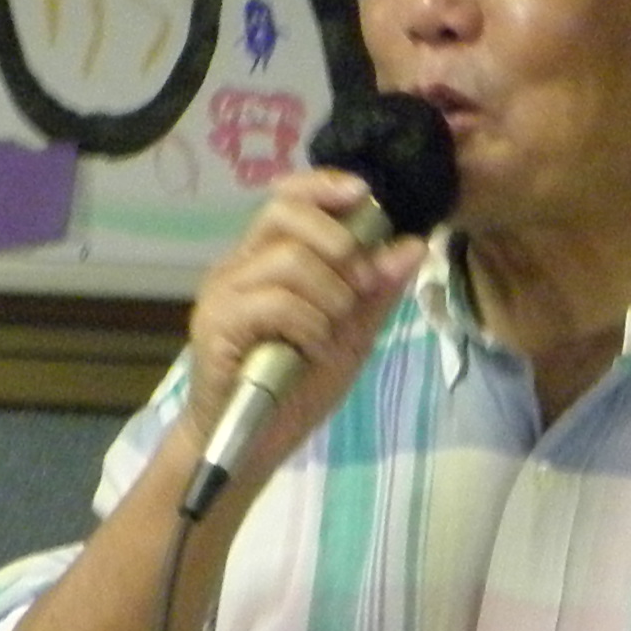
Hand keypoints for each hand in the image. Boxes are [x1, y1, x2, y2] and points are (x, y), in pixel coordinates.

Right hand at [174, 169, 427, 474]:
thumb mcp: (352, 335)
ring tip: (329, 335)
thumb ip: (378, 291)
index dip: (324, 186)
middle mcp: (239, 266)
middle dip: (339, 245)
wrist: (255, 444)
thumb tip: (413, 243)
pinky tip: (310, 351)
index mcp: (267, 259)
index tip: (364, 195)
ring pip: (290, 260)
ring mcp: (223, 293)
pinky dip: (309, 326)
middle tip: (357, 290)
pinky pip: (277, 302)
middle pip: (286, 214)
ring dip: (330, 297)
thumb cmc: (298, 387)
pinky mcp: (216, 324)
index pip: (288, 197)